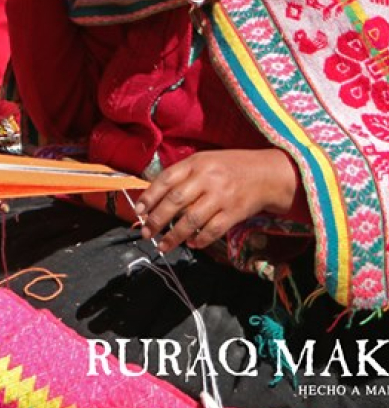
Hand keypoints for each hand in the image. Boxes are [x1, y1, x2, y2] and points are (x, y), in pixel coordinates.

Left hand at [134, 148, 299, 254]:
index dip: (149, 197)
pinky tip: (191, 245)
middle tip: (146, 233)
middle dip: (157, 220)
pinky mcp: (235, 212)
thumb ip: (182, 176)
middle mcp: (207, 178)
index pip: (165, 179)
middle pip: (175, 201)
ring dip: (174, 236)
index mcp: (196, 163)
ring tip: (162, 246)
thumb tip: (154, 197)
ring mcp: (222, 196)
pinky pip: (213, 230)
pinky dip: (200, 240)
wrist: (268, 174)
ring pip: (192, 219)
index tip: (138, 211)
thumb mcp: (204, 161)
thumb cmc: (229, 168)